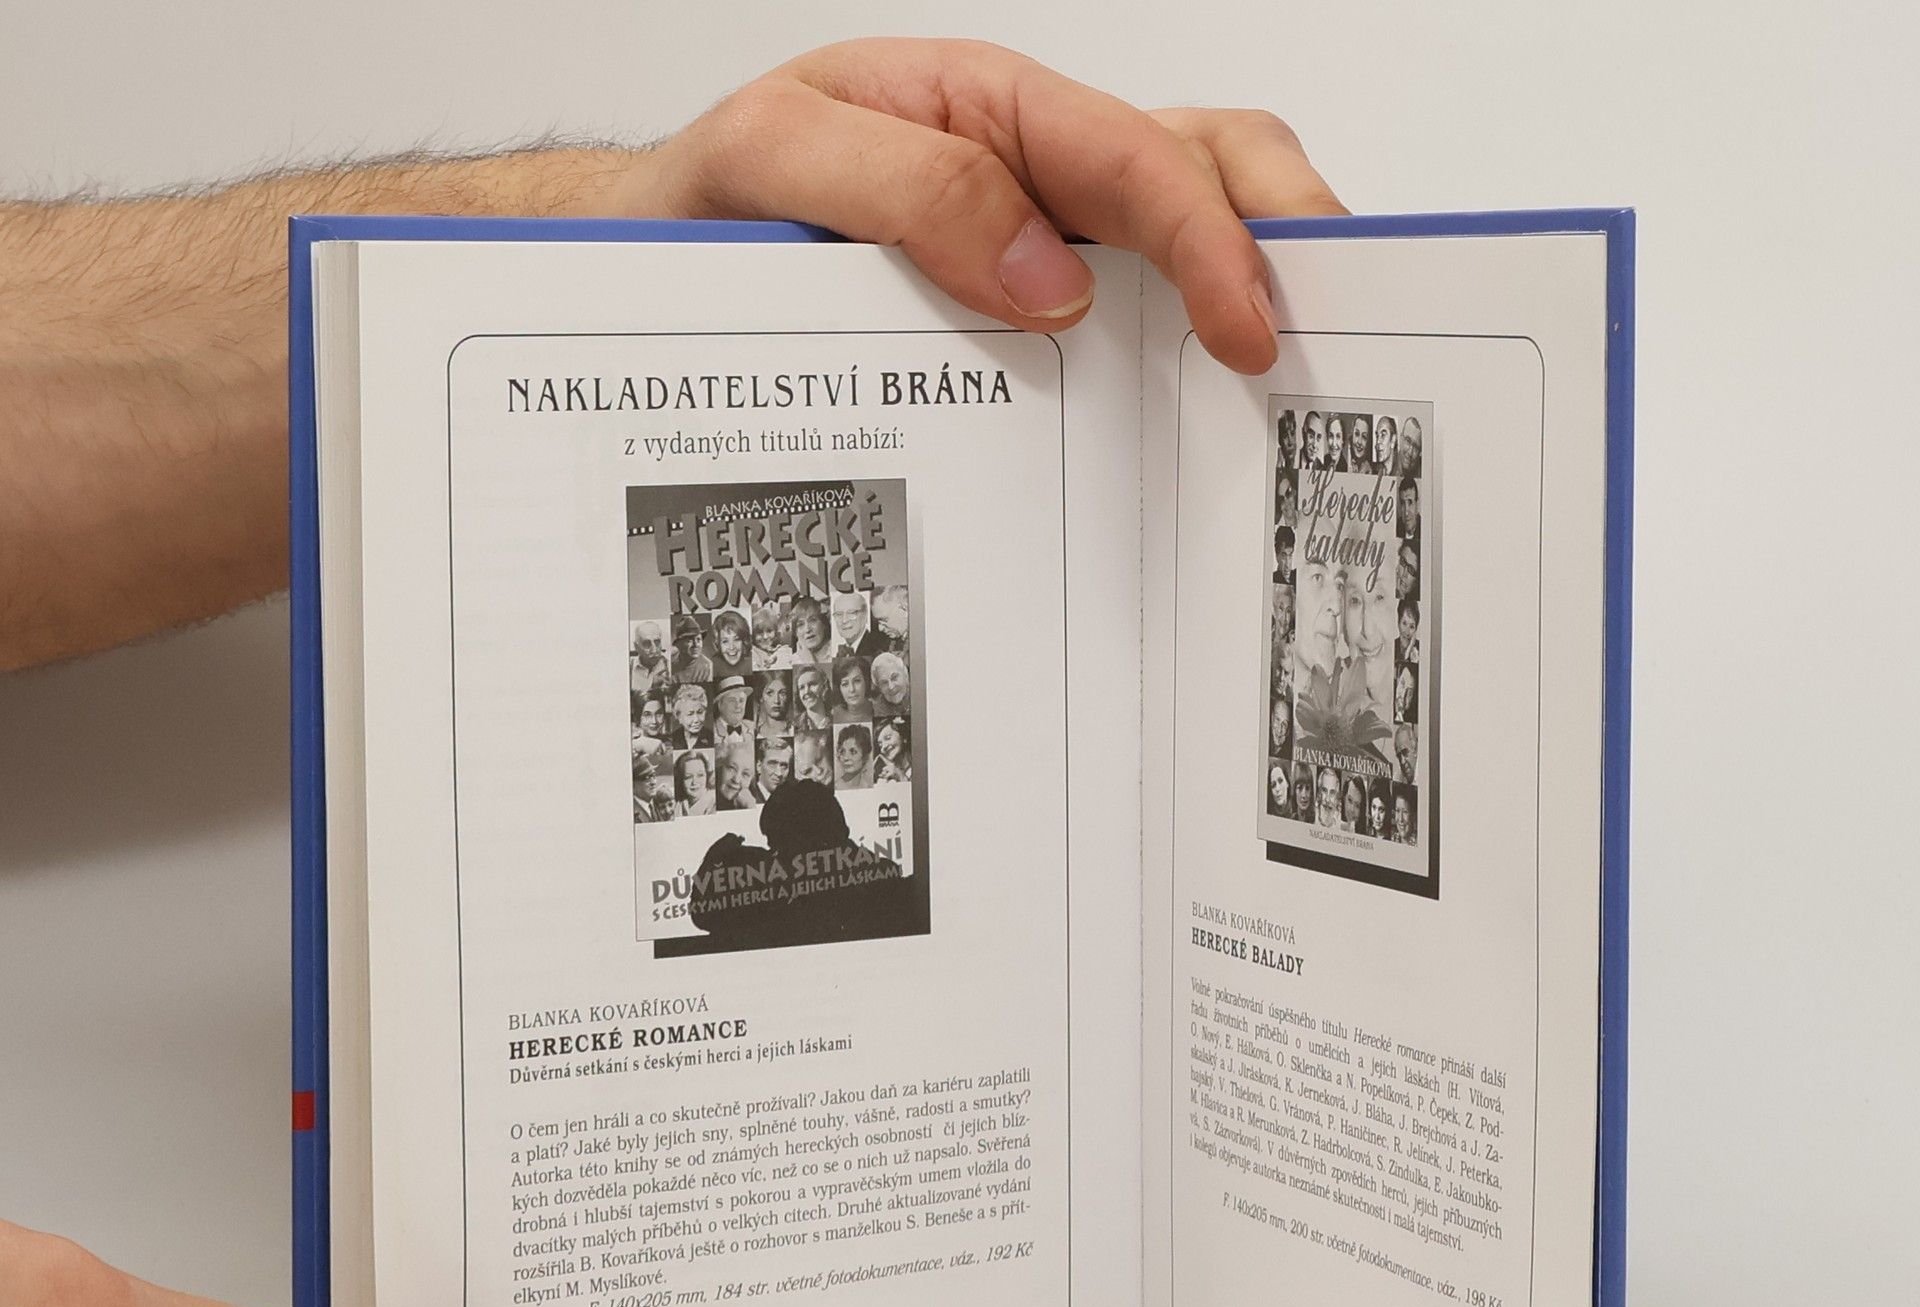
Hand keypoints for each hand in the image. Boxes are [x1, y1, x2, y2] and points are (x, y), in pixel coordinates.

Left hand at [628, 37, 1345, 373]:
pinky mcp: (1027, 318)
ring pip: (1188, 239)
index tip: (1244, 333)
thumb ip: (910, 188)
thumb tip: (1051, 277)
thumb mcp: (780, 157)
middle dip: (1282, 240)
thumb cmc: (718, 190)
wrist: (661, 250)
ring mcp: (1042, 242)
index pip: (1137, 155)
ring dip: (1253, 294)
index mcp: (992, 107)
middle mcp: (1035, 169)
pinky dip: (1181, 360)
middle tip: (1313, 346)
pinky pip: (1128, 324)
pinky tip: (1198, 418)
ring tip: (1291, 386)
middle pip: (1209, 165)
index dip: (1207, 240)